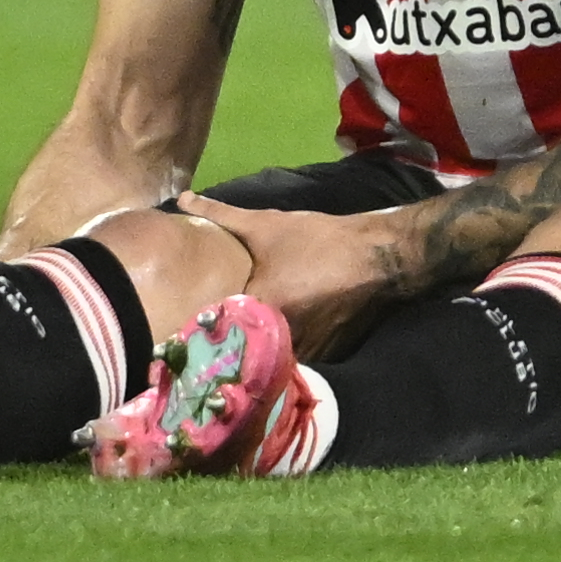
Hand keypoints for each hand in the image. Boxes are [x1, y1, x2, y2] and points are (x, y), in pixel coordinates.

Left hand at [181, 194, 411, 344]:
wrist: (378, 257)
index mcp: (261, 307)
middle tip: (204, 338)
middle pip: (242, 348)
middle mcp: (281, 337)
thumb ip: (221, 214)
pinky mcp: (324, 359)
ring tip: (235, 344)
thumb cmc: (318, 240)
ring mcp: (306, 353)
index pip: (218, 327)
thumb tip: (182, 199)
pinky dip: (280, 355)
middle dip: (227, 344)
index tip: (182, 327)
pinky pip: (291, 361)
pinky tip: (270, 345)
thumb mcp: (267, 225)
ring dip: (255, 353)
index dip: (201, 328)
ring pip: (267, 359)